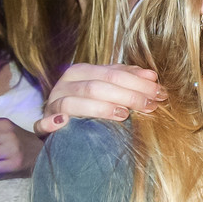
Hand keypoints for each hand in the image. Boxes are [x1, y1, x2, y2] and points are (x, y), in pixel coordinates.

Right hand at [35, 63, 163, 136]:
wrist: (61, 129)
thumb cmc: (92, 107)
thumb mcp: (110, 89)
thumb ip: (128, 80)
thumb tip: (152, 75)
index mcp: (81, 72)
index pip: (112, 74)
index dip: (138, 83)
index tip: (160, 93)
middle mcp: (65, 85)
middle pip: (97, 87)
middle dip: (128, 95)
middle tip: (151, 106)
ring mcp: (52, 104)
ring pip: (74, 102)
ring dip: (100, 108)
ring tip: (123, 114)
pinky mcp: (42, 125)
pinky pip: (43, 123)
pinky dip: (51, 123)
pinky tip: (64, 123)